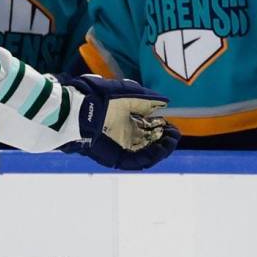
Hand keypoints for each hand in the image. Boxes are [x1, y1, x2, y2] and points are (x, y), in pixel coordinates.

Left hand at [61, 74, 179, 169]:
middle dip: (165, 139)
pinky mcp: (116, 158)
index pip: (150, 129)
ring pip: (147, 154)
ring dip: (162, 149)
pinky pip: (137, 162)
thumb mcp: (129, 93)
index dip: (163, 128)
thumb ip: (148, 100)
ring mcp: (121, 147)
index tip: (171, 125)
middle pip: (151, 142)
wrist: (81, 108)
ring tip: (171, 141)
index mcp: (127, 121)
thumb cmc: (101, 97)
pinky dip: (152, 157)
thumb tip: (165, 104)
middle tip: (174, 134)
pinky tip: (162, 148)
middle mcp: (125, 135)